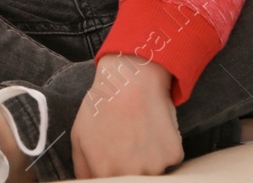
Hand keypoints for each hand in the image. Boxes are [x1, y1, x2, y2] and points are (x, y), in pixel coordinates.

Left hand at [70, 54, 183, 178]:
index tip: (114, 157)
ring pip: (152, 172)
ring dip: (147, 159)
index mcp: (106, 172)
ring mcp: (154, 166)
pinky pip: (168, 159)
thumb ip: (82, 167)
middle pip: (133, 179)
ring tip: (139, 132)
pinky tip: (153, 128)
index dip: (112, 171)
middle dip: (129, 167)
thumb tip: (88, 182)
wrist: (131, 80)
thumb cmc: (102, 104)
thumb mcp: (79, 135)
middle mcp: (131, 175)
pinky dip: (163, 148)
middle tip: (127, 143)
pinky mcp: (173, 155)